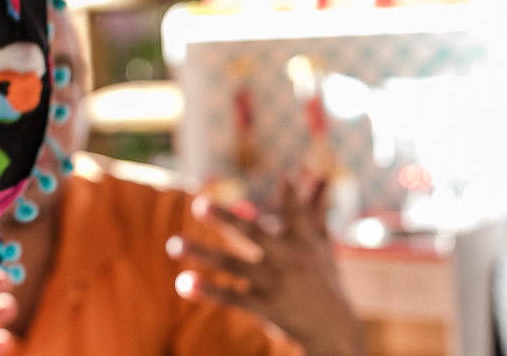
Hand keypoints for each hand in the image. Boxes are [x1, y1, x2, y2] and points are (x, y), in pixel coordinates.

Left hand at [167, 179, 366, 355]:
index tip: (284, 175)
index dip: (291, 195)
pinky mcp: (264, 306)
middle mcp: (284, 259)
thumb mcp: (321, 245)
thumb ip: (315, 210)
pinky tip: (182, 283)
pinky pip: (230, 297)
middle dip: (225, 219)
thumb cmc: (324, 281)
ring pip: (230, 265)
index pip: (296, 214)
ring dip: (201, 253)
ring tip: (172, 244)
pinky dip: (207, 291)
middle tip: (199, 204)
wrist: (333, 332)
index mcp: (299, 242)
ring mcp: (272, 283)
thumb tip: (322, 176)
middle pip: (251, 234)